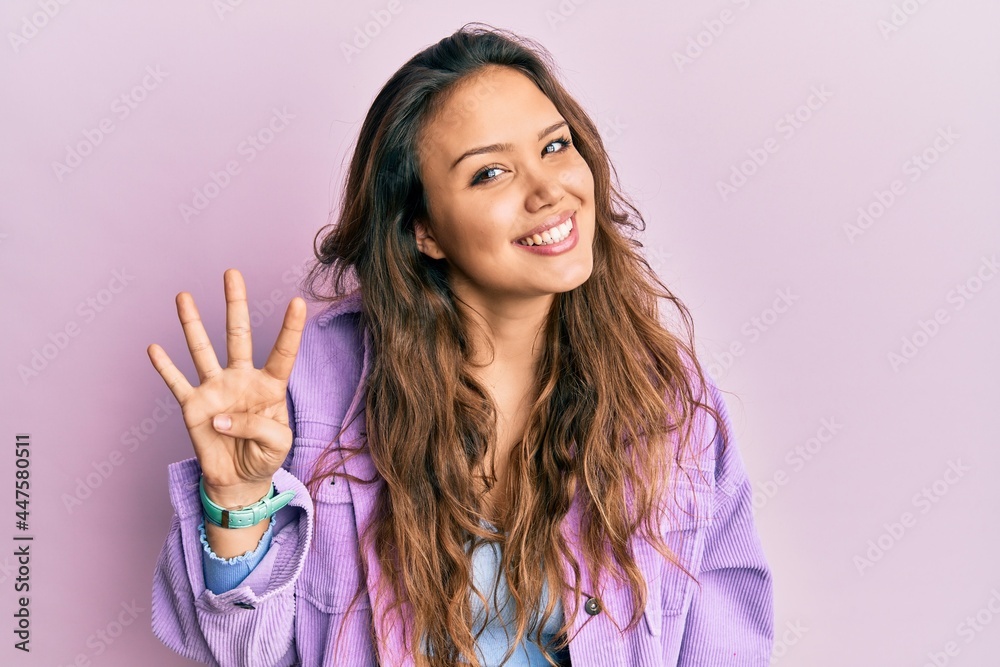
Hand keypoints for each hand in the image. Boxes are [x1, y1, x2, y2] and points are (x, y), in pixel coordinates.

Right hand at [147, 268, 305, 507]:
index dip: (290, 329)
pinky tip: (154, 348)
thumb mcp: (277, 443)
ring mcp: (215, 389)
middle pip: (238, 335)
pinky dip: (165, 367)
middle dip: (235, 304)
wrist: (240, 479)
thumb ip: (256, 427)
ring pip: (202, 350)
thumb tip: (220, 416)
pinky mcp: (193, 407)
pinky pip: (176, 383)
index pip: (283, 352)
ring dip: (192, 324)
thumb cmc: (265, 456)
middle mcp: (242, 379)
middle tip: (232, 273)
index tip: (298, 301)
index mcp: (270, 385)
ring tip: (184, 296)